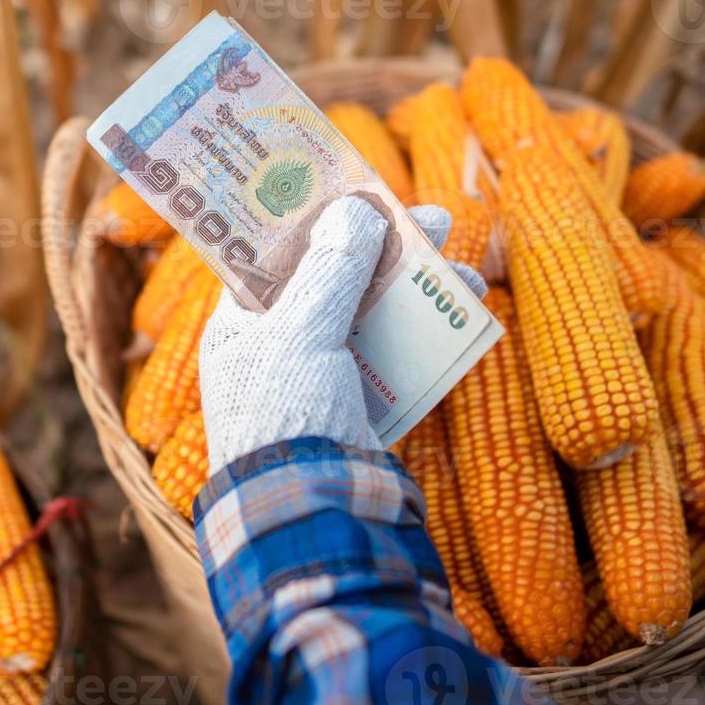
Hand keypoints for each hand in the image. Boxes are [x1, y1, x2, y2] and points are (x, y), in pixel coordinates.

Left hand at [199, 196, 486, 472]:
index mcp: (240, 326)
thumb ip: (331, 270)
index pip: (273, 253)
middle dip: (383, 247)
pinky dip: (426, 334)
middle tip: (432, 217)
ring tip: (464, 266)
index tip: (356, 185)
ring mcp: (322, 379)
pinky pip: (395, 357)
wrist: (314, 519)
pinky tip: (462, 315)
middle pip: (332, 278)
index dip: (315, 216)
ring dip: (415, 288)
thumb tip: (354, 208)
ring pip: (371, 315)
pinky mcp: (361, 409)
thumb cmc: (287, 419)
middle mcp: (277, 347)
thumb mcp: (302, 334)